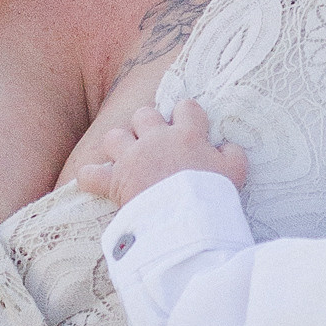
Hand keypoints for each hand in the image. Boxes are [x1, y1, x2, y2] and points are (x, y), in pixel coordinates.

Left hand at [74, 96, 248, 206]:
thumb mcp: (235, 172)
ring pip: (114, 136)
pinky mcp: (115, 181)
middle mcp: (156, 139)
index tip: (189, 126)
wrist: (188, 218)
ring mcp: (132, 158)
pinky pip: (90, 174)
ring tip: (127, 157)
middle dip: (147, 124)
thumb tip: (227, 146)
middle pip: (144, 114)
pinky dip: (91, 177)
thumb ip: (232, 153)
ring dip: (119, 144)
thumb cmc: (213, 194)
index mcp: (186, 134)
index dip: (186, 114)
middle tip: (156, 142)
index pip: (186, 107)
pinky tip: (95, 179)